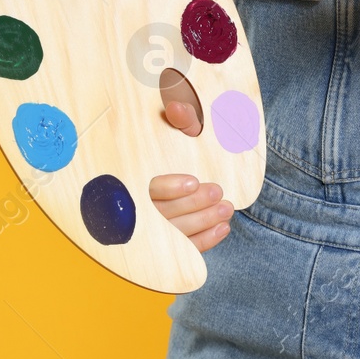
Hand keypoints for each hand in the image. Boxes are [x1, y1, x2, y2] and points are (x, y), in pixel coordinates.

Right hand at [148, 100, 232, 252]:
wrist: (177, 157)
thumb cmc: (174, 143)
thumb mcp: (178, 127)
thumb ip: (180, 119)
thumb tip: (178, 109)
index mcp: (132, 179)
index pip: (146, 188)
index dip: (169, 187)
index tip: (193, 181)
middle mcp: (135, 208)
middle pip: (162, 213)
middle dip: (193, 205)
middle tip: (218, 193)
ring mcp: (150, 230)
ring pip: (174, 233)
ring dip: (203, 222)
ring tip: (226, 209)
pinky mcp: (165, 245)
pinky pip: (182, 249)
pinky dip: (204, 241)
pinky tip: (222, 228)